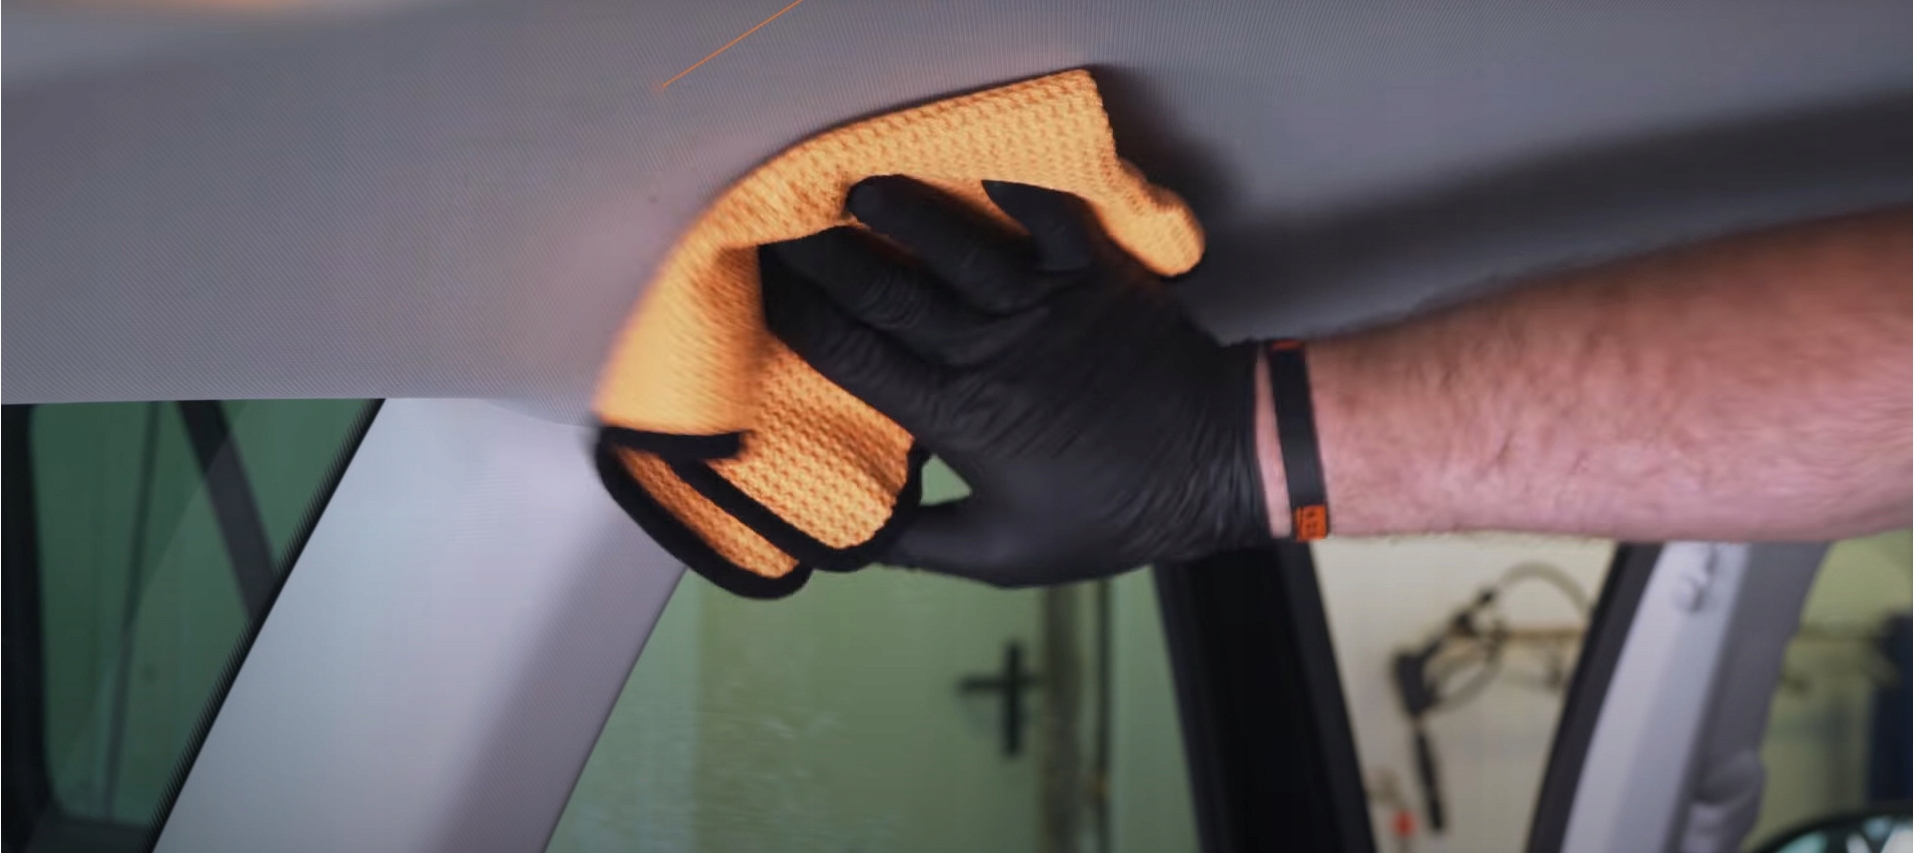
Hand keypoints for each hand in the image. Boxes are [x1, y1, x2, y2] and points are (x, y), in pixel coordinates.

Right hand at [761, 176, 1269, 586]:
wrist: (1216, 464)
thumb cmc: (1112, 514)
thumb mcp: (1007, 556)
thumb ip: (923, 546)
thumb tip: (854, 539)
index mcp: (958, 416)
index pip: (857, 358)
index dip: (801, 322)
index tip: (758, 294)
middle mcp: (990, 350)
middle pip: (889, 291)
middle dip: (827, 257)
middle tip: (780, 229)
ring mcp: (1043, 306)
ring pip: (957, 246)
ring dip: (905, 212)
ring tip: (858, 187)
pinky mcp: (1093, 276)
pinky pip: (1049, 219)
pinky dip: (1016, 190)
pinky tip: (981, 169)